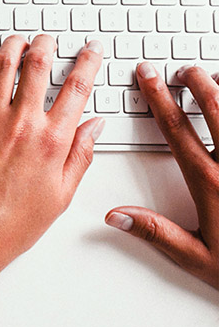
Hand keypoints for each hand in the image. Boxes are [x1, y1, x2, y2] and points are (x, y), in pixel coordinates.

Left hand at [0, 33, 104, 280]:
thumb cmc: (9, 227)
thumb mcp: (60, 197)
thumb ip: (80, 157)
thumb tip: (94, 127)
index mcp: (52, 142)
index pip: (77, 88)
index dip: (88, 62)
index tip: (91, 49)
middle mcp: (21, 126)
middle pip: (38, 66)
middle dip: (46, 45)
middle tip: (48, 40)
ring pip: (0, 67)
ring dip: (11, 46)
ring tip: (16, 40)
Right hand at [105, 63, 218, 289]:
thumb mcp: (197, 257)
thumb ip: (156, 232)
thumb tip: (116, 216)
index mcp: (210, 183)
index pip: (176, 129)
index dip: (159, 98)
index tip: (149, 77)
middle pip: (215, 107)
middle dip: (196, 82)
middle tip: (184, 69)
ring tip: (216, 77)